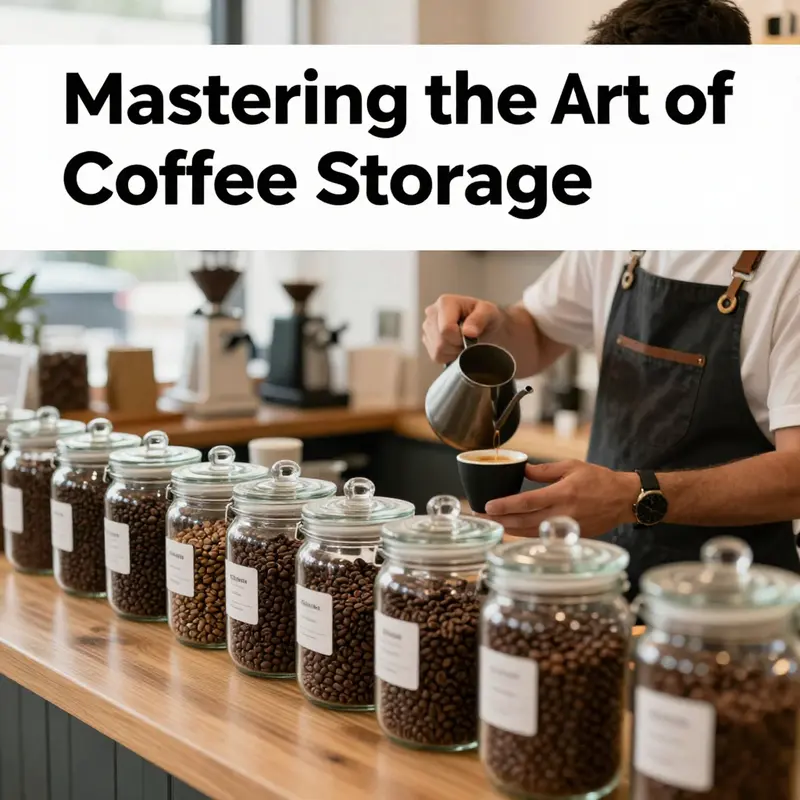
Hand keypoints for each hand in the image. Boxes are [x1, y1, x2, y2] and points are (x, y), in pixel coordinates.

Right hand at [422, 294, 503, 363]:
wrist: (485, 325)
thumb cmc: (486, 316)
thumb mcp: (489, 313)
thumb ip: (480, 319)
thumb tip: (468, 332)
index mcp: (445, 302)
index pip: (446, 330)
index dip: (460, 338)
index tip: (471, 336)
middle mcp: (432, 312)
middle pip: (440, 342)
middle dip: (457, 346)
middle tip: (468, 340)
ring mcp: (427, 326)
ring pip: (437, 351)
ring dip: (454, 352)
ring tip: (462, 342)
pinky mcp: (427, 339)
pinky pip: (435, 356)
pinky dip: (448, 356)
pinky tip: (456, 346)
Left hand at [483, 461, 638, 537]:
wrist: (624, 500)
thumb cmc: (599, 480)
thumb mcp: (572, 466)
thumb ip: (545, 470)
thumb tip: (523, 470)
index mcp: (563, 493)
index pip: (528, 502)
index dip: (506, 506)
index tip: (488, 506)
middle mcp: (564, 513)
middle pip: (525, 521)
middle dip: (501, 520)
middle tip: (481, 517)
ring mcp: (568, 527)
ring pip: (532, 532)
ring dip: (510, 529)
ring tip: (492, 524)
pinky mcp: (571, 535)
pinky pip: (543, 536)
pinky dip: (525, 534)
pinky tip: (512, 530)